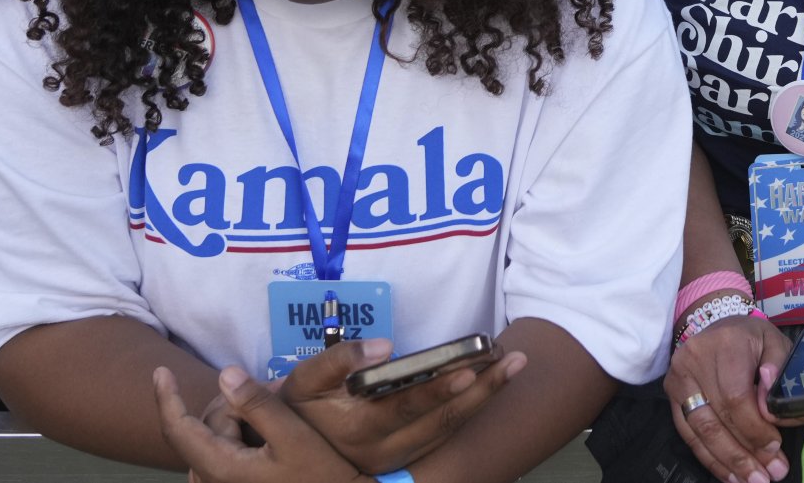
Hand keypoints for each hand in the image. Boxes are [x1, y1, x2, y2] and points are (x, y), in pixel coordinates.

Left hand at [155, 366, 361, 482]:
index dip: (166, 398)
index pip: (178, 428)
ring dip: (239, 417)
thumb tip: (224, 374)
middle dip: (234, 403)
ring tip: (279, 413)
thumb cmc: (320, 473)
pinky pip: (222, 449)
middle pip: (205, 426)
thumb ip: (259, 405)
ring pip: (214, 436)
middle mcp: (211, 479)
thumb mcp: (294, 435)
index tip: (161, 370)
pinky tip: (266, 432)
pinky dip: (239, 431)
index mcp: (220, 467)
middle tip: (279, 390)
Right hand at [279, 337, 527, 477]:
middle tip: (515, 361)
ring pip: (449, 429)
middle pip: (442, 420)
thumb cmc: (298, 406)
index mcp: (359, 429)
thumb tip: (384, 345)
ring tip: (512, 366)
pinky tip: (491, 385)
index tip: (470, 369)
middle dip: (482, 391)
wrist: (288, 448)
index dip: (439, 390)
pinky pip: (445, 434)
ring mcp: (398, 457)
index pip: (407, 408)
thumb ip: (339, 360)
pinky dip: (470, 409)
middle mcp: (383, 450)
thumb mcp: (304, 380)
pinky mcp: (405, 456)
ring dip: (484, 398)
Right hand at [664, 313, 791, 482]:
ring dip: (727, 461)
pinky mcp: (671, 394)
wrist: (717, 322)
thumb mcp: (775, 343)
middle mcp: (695, 359)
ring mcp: (678, 377)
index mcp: (726, 344)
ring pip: (700, 430)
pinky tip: (729, 474)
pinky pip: (688, 433)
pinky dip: (709, 457)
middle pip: (717, 418)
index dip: (754, 428)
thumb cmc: (751, 338)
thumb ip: (779, 371)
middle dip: (744, 452)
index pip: (735, 396)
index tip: (775, 449)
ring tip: (751, 481)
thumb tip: (771, 407)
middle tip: (767, 476)